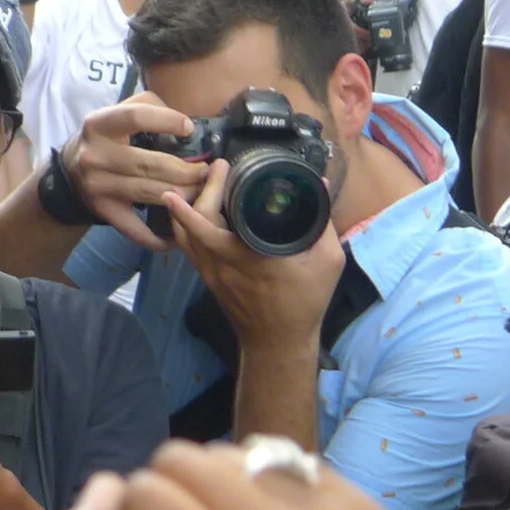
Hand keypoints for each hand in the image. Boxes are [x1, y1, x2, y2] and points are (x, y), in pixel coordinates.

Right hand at [60, 98, 216, 249]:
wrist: (69, 175)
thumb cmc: (104, 139)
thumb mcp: (116, 113)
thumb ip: (148, 106)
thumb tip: (183, 124)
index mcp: (99, 125)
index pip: (136, 117)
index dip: (168, 121)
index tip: (189, 129)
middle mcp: (95, 156)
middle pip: (151, 164)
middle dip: (186, 169)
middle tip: (205, 171)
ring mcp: (98, 187)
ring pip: (150, 193)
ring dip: (183, 195)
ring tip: (199, 191)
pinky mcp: (104, 212)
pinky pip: (136, 229)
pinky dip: (159, 237)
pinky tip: (177, 234)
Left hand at [162, 159, 345, 349]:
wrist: (278, 342)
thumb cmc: (304, 303)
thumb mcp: (327, 262)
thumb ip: (322, 222)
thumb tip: (321, 186)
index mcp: (246, 256)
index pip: (209, 222)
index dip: (208, 191)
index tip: (219, 167)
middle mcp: (220, 264)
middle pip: (192, 222)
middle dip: (199, 190)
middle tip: (215, 167)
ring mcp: (210, 273)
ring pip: (182, 236)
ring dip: (185, 208)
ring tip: (200, 183)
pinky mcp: (208, 279)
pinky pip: (188, 248)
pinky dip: (186, 227)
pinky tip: (195, 211)